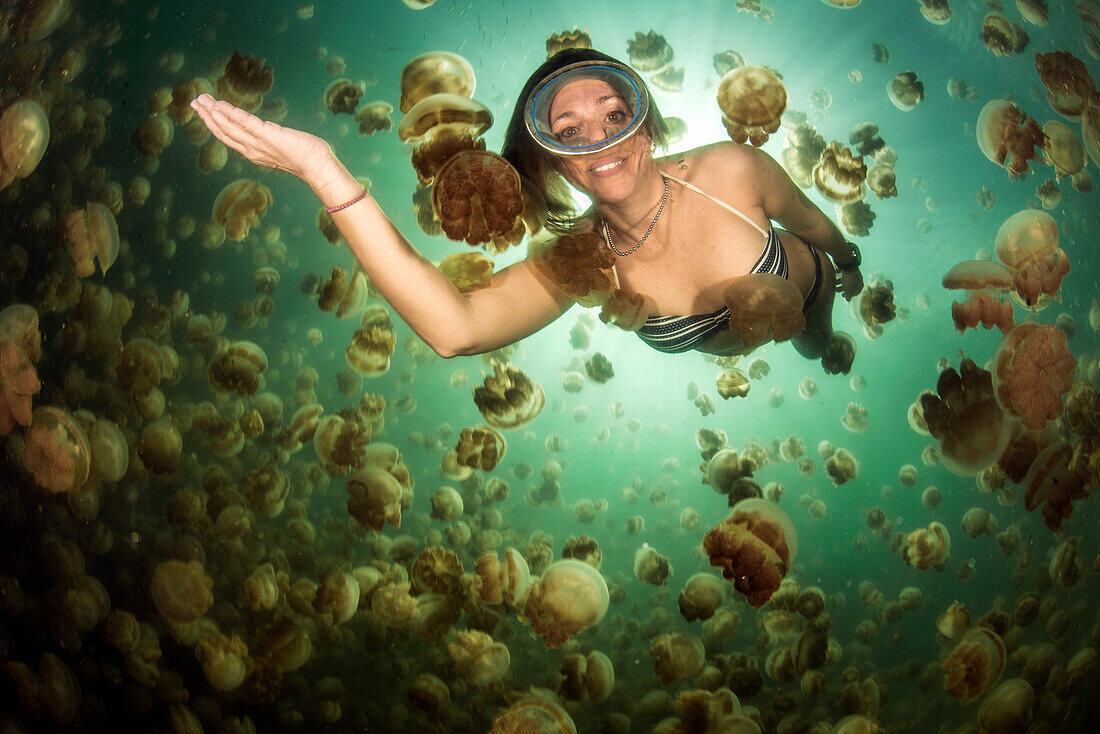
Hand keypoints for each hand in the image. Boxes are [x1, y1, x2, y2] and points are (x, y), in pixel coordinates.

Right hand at [190, 94, 334, 186]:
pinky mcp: (268, 136)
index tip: (203, 110)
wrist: (317, 166)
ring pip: (228, 127)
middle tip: (194, 101)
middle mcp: (252, 150)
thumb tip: (268, 131)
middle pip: (223, 132)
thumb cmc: (304, 156)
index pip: (228, 137)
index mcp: (253, 152)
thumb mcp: (280, 147)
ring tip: (201, 99)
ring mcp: (258, 144)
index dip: (213, 123)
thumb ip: (270, 139)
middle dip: (207, 116)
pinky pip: (245, 123)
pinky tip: (219, 104)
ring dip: (212, 112)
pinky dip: (230, 113)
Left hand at [835, 267, 863, 301]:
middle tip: (836, 290)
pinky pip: (843, 271)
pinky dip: (838, 273)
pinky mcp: (848, 266)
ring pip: (846, 278)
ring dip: (839, 282)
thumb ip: (848, 294)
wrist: (847, 263)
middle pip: (850, 285)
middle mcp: (857, 277)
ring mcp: (853, 271)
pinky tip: (834, 274)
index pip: (857, 291)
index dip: (850, 295)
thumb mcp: (848, 288)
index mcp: (860, 283)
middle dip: (843, 288)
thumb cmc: (848, 277)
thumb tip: (848, 300)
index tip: (843, 295)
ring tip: (833, 284)